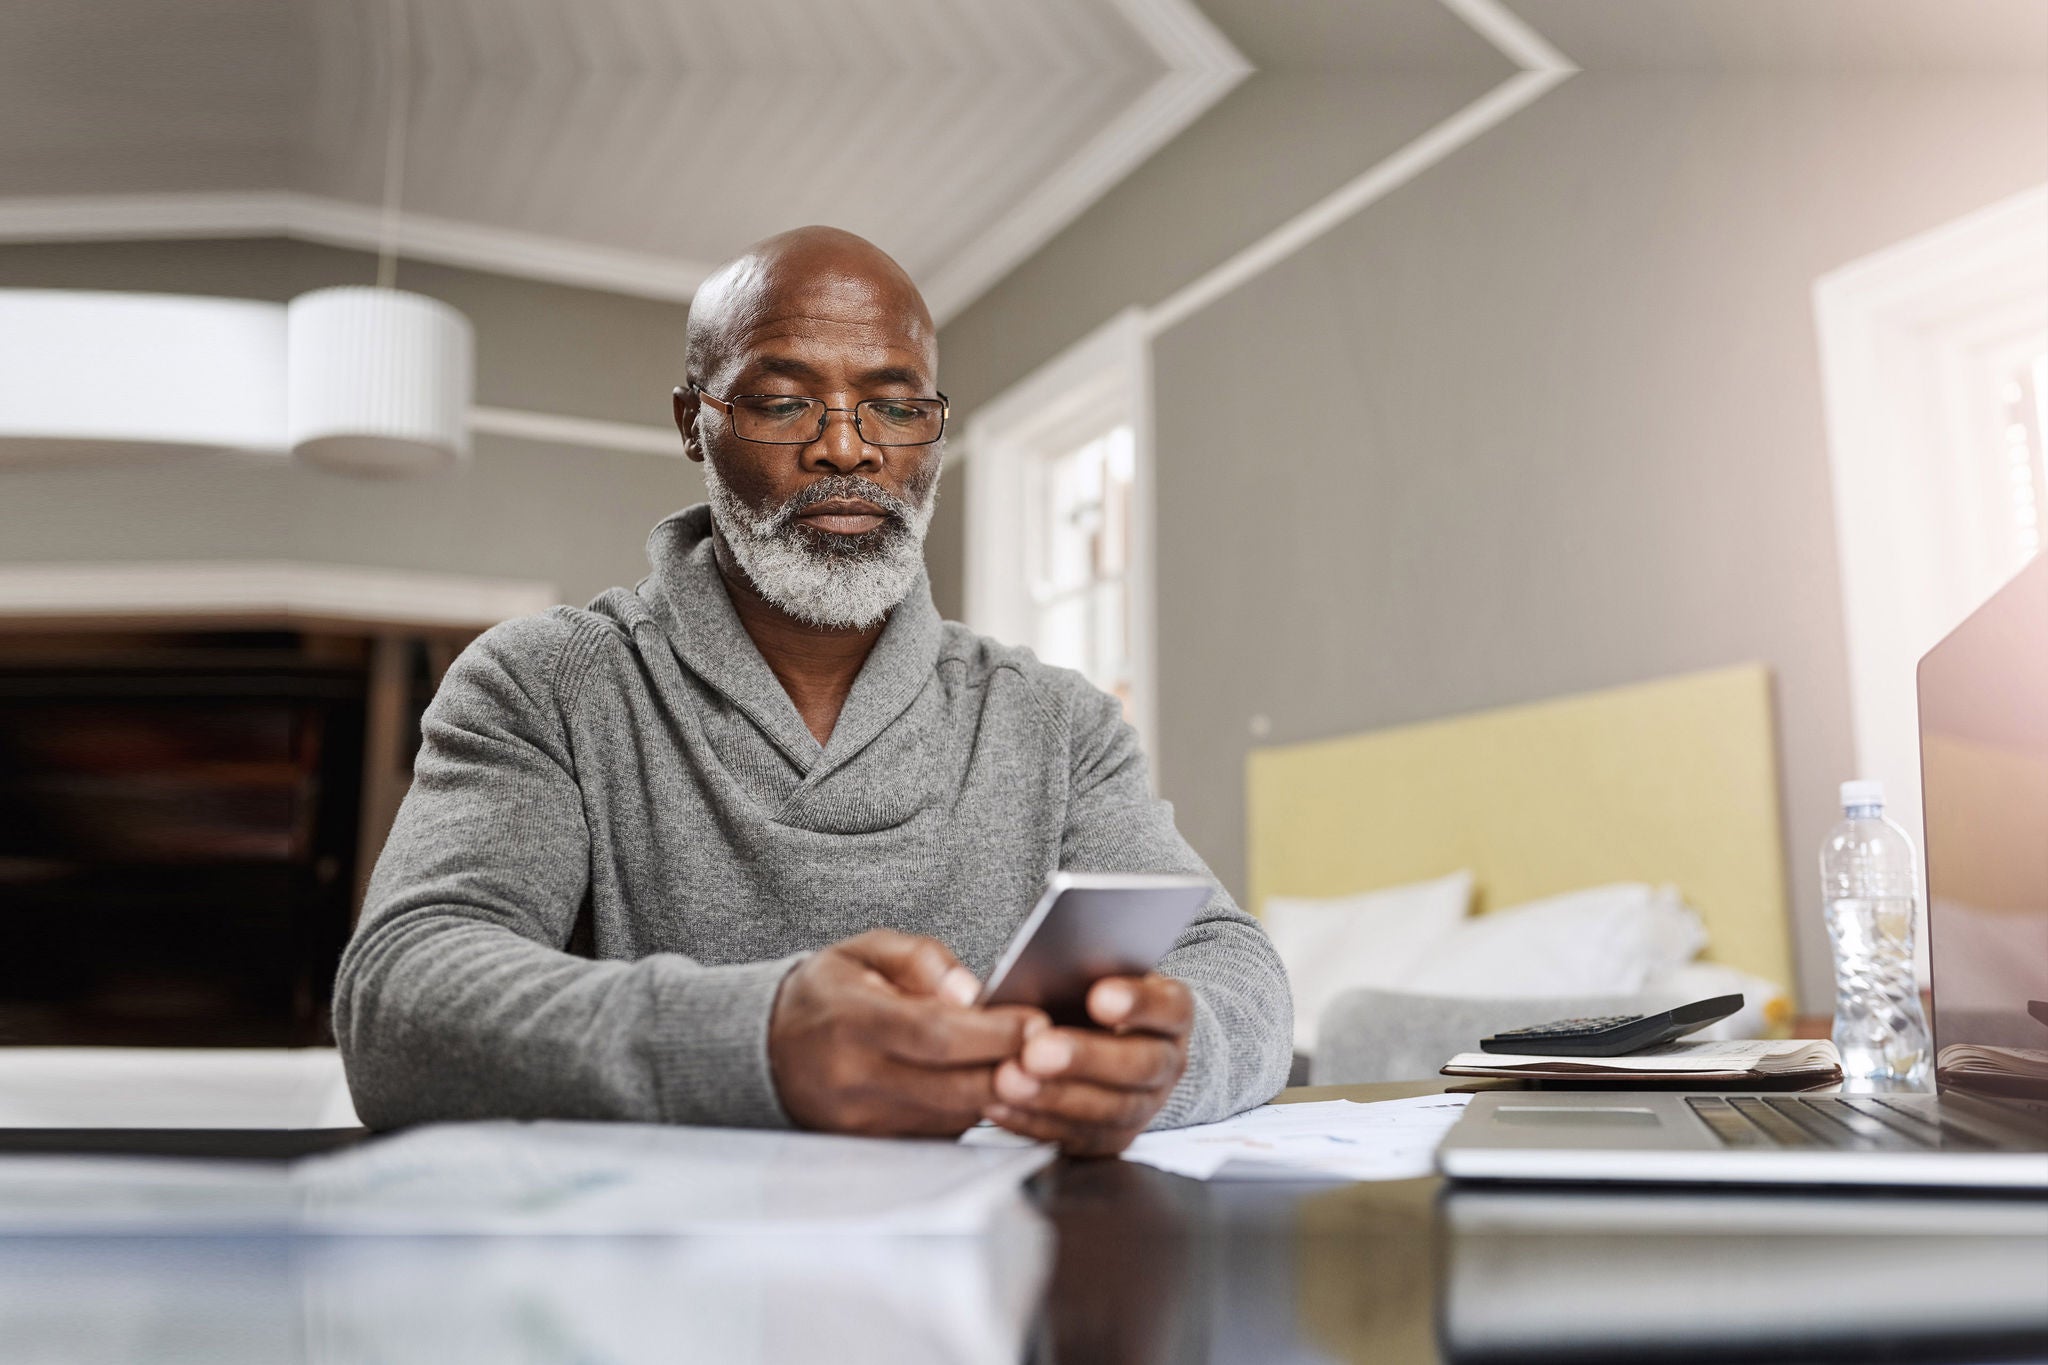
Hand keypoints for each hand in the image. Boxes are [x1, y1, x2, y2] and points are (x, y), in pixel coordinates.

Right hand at [768, 929, 1046, 1136]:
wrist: (770, 1049)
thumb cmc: (830, 992)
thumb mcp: (865, 951)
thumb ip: (921, 960)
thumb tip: (973, 993)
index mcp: (850, 1022)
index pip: (933, 1034)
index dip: (992, 1033)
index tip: (1039, 1022)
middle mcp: (853, 1080)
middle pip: (952, 1087)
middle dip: (1013, 1070)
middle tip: (1058, 1051)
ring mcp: (862, 1123)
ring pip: (953, 1116)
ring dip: (999, 1093)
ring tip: (1034, 1064)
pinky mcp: (875, 1148)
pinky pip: (940, 1134)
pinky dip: (972, 1110)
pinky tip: (994, 1085)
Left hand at [984, 974, 1191, 1156]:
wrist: (1108, 1040)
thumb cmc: (1094, 997)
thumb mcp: (1098, 974)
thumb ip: (1081, 971)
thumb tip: (1045, 967)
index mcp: (1173, 1013)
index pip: (1169, 1008)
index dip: (1138, 1004)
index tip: (1100, 997)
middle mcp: (1167, 1062)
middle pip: (1140, 1065)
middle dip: (1085, 1058)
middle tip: (1037, 1050)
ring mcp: (1146, 1105)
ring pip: (1111, 1110)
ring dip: (1056, 1097)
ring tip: (1009, 1079)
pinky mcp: (1113, 1138)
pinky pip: (1078, 1138)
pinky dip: (1035, 1122)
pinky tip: (1000, 1104)